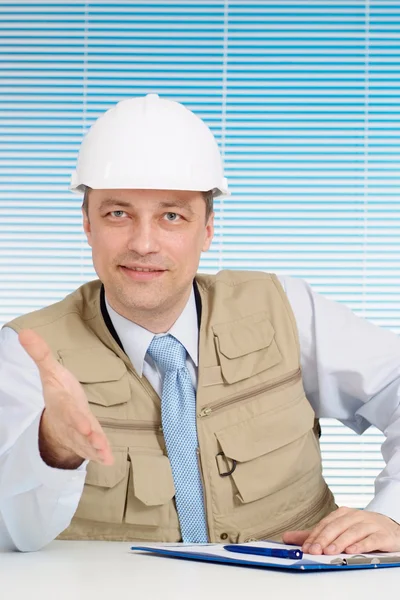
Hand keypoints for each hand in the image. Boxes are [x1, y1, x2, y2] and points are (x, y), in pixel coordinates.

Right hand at [19, 329, 113, 468]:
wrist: (57, 416)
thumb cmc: (58, 391)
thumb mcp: (50, 371)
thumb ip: (41, 353)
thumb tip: (24, 332)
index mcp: (62, 403)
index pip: (69, 409)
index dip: (76, 417)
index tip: (85, 424)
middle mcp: (70, 420)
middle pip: (78, 427)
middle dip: (86, 434)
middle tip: (96, 440)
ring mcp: (78, 432)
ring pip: (86, 442)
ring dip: (95, 447)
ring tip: (105, 453)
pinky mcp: (86, 441)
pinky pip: (92, 449)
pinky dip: (100, 455)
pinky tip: (108, 459)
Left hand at [282, 507, 399, 554]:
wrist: (390, 528)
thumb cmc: (361, 529)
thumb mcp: (338, 529)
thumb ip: (314, 535)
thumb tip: (287, 537)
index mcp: (342, 514)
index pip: (325, 524)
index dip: (314, 536)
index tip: (305, 547)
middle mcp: (355, 516)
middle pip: (336, 527)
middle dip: (324, 539)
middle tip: (314, 550)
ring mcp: (369, 524)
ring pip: (352, 532)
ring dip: (340, 542)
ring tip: (330, 551)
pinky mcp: (382, 534)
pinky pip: (371, 539)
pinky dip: (361, 545)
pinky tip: (352, 551)